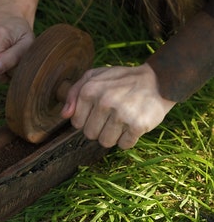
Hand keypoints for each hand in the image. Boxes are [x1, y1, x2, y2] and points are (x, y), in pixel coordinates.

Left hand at [61, 63, 175, 148]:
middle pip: (90, 135)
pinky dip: (128, 139)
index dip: (87, 120)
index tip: (99, 112)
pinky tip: (133, 125)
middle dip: (100, 128)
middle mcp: (104, 101)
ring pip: (105, 142)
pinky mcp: (138, 124)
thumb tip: (64, 115)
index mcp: (89, 90)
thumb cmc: (121, 80)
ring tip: (122, 121)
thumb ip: (74, 93)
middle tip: (112, 116)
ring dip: (113, 136)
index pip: (77, 123)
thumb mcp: (94, 76)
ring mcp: (121, 113)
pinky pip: (124, 145)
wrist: (158, 80)